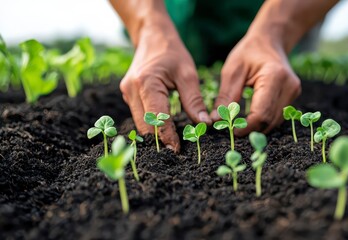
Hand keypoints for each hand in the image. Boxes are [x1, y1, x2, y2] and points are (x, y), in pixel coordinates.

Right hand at [120, 21, 210, 152]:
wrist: (152, 36)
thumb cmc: (172, 52)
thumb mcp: (188, 74)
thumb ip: (194, 100)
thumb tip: (204, 124)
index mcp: (146, 83)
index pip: (157, 119)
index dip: (168, 137)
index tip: (178, 150)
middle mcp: (131, 90)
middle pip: (144, 126)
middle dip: (160, 140)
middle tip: (177, 151)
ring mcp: (126, 93)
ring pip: (140, 124)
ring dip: (155, 134)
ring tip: (172, 142)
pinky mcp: (127, 95)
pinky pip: (139, 116)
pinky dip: (151, 125)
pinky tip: (164, 130)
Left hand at [211, 33, 300, 135]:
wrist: (270, 40)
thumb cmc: (249, 52)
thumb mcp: (232, 71)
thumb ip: (225, 97)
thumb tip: (216, 120)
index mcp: (275, 77)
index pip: (261, 114)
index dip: (246, 127)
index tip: (230, 130)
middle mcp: (289, 86)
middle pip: (269, 121)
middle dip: (250, 129)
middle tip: (231, 129)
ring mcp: (294, 92)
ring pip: (274, 122)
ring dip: (257, 127)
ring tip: (239, 124)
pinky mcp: (293, 96)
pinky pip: (277, 116)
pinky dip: (263, 121)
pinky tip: (250, 118)